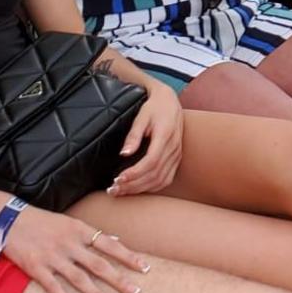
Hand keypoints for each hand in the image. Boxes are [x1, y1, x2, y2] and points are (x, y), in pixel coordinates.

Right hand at [1, 204, 151, 292]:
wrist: (10, 219)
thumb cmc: (43, 221)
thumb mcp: (69, 222)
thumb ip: (91, 234)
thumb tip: (115, 240)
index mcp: (80, 230)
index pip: (110, 245)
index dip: (128, 257)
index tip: (145, 268)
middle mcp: (69, 244)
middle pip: (99, 265)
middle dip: (119, 280)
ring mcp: (53, 257)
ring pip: (80, 280)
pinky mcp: (36, 268)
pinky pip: (54, 288)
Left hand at [110, 81, 183, 195]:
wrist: (170, 102)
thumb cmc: (154, 107)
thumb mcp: (141, 116)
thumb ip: (134, 135)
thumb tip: (123, 154)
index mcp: (165, 136)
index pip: (151, 161)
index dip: (134, 173)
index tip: (118, 179)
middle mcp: (173, 148)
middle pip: (154, 174)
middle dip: (133, 185)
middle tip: (114, 189)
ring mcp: (176, 155)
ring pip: (160, 180)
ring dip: (140, 189)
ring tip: (122, 190)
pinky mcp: (176, 159)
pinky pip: (166, 179)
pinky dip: (152, 187)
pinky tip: (138, 188)